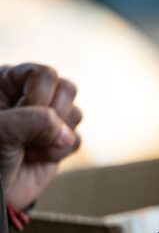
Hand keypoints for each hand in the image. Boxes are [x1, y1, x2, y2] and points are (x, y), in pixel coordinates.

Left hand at [0, 64, 81, 208]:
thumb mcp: (2, 131)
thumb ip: (36, 121)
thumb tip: (68, 134)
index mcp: (8, 82)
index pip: (45, 74)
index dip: (39, 96)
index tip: (19, 115)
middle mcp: (29, 96)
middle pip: (67, 89)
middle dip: (53, 116)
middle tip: (28, 133)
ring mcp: (46, 120)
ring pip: (75, 114)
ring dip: (54, 137)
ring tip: (28, 147)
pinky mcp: (58, 142)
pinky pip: (77, 140)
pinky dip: (59, 153)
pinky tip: (36, 158)